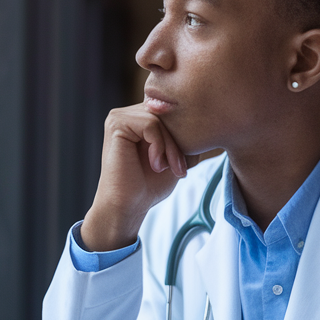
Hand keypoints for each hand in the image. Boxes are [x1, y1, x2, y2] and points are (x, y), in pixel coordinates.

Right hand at [81, 105, 199, 251]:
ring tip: (167, 169)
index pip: (172, 113)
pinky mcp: (116, 124)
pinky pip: (150, 124)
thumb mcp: (176, 156)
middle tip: (179, 170)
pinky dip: (160, 146)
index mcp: (139, 118)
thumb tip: (203, 117)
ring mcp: (119, 117)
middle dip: (178, 143)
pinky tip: (156, 165)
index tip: (183, 167)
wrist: (127, 206)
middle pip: (167, 114)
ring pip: (161, 120)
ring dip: (171, 147)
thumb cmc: (149, 185)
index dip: (183, 137)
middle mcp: (127, 113)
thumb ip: (185, 136)